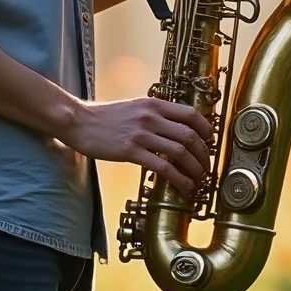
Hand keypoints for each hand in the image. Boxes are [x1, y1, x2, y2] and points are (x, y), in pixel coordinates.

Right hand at [59, 97, 213, 195]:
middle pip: (190, 135)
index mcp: (154, 104)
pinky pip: (163, 167)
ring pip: (180, 152)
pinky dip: (179, 178)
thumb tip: (175, 127)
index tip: (210, 142)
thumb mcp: (135, 107)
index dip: (206, 129)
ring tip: (199, 179)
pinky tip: (184, 186)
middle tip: (207, 166)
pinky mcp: (131, 151)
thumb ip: (155, 114)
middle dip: (204, 155)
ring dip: (195, 168)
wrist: (79, 122)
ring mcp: (142, 134)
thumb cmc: (105, 117)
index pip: (191, 114)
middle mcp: (151, 117)